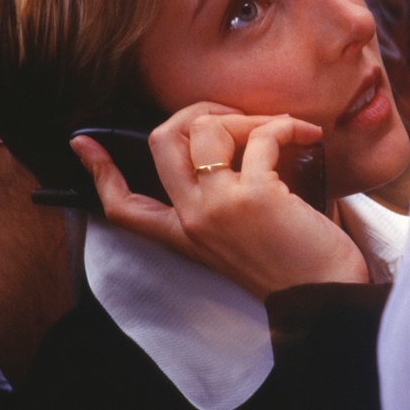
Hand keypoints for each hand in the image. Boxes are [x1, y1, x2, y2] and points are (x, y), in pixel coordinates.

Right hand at [72, 104, 368, 298]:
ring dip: (246, 116)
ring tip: (280, 128)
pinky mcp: (255, 196)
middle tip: (230, 117)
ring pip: (206, 129)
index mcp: (183, 236)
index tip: (81, 143)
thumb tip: (231, 147)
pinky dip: (284, 125)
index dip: (99, 172)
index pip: (122, 207)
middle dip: (192, 113)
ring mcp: (219, 207)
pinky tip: (305, 135)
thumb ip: (220, 203)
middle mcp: (193, 220)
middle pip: (159, 142)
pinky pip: (260, 136)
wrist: (328, 296)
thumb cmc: (295, 265)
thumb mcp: (238, 240)